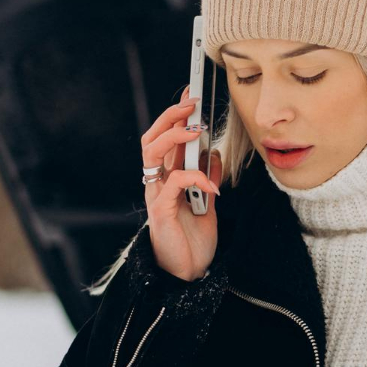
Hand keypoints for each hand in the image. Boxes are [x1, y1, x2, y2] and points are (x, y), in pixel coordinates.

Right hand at [142, 84, 223, 281]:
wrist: (189, 272)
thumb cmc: (193, 238)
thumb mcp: (207, 201)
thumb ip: (206, 177)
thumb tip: (212, 153)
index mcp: (167, 177)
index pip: (165, 138)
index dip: (176, 115)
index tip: (192, 95)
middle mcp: (156, 182)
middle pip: (152, 138)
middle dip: (170, 116)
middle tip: (192, 104)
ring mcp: (155, 194)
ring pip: (152, 153)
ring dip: (175, 136)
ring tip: (197, 130)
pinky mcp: (160, 210)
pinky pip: (174, 183)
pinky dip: (196, 178)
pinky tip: (214, 187)